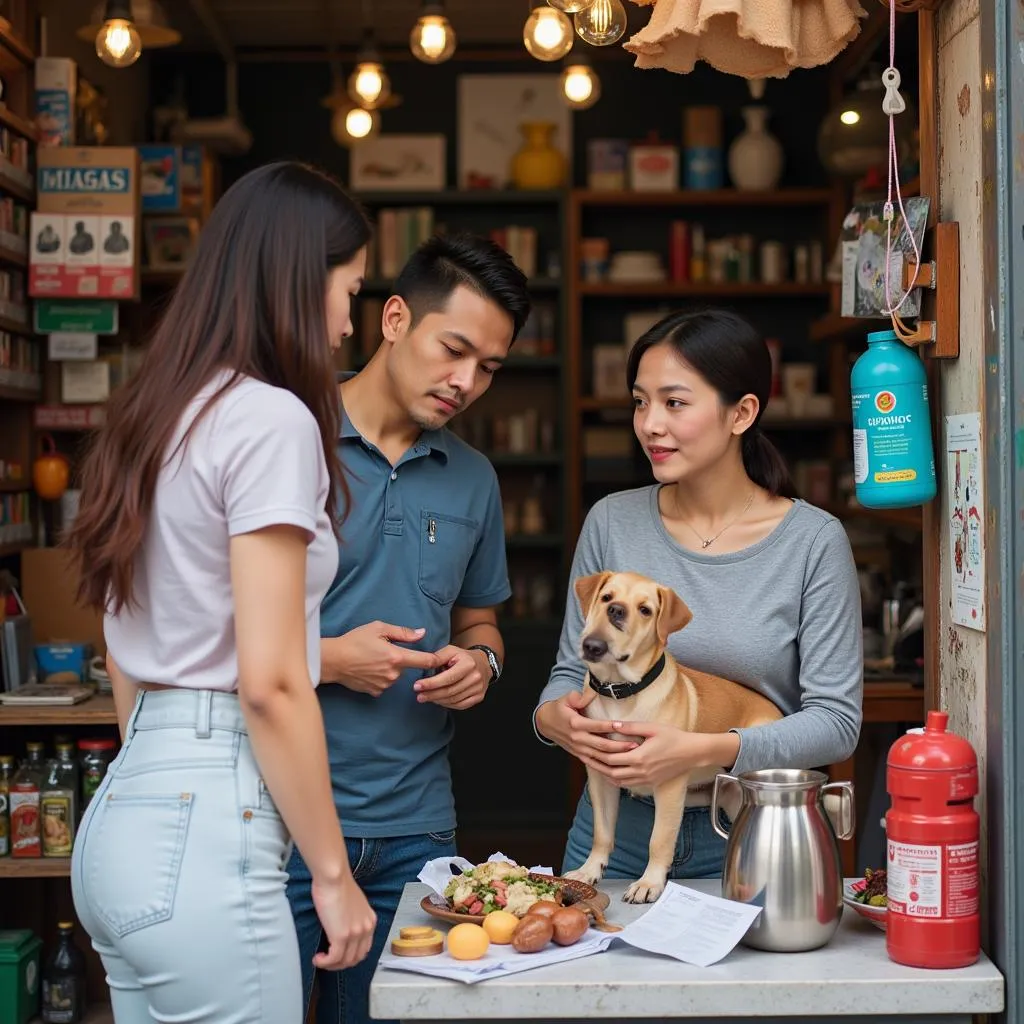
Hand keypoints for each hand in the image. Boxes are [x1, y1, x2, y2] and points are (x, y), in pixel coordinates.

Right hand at [311, 874, 376, 970]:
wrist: (334, 876)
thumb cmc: (338, 883)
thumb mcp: (353, 903)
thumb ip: (352, 917)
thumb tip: (342, 926)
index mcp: (370, 920)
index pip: (364, 948)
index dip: (351, 955)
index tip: (339, 955)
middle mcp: (366, 928)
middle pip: (356, 958)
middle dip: (341, 963)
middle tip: (328, 961)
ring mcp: (355, 934)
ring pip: (345, 961)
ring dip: (332, 965)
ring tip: (321, 960)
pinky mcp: (341, 936)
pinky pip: (333, 959)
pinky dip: (324, 963)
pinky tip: (318, 958)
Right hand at [323, 622, 439, 696]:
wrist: (332, 660)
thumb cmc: (354, 641)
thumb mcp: (379, 628)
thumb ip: (403, 633)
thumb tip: (422, 633)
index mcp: (397, 657)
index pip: (424, 660)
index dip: (435, 659)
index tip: (442, 659)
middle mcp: (393, 674)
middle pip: (406, 667)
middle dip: (399, 659)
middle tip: (382, 650)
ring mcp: (384, 685)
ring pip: (395, 676)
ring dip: (389, 669)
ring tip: (371, 660)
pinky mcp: (375, 692)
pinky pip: (384, 684)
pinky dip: (379, 677)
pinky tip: (367, 670)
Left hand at [414, 646, 489, 709]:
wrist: (483, 663)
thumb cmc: (463, 657)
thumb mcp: (450, 651)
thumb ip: (437, 657)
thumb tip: (422, 664)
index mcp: (468, 664)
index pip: (447, 678)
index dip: (431, 683)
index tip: (417, 686)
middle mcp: (475, 677)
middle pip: (449, 691)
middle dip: (431, 694)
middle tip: (419, 696)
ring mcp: (478, 689)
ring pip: (453, 700)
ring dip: (437, 700)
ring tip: (426, 697)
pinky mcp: (479, 697)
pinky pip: (460, 705)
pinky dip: (447, 704)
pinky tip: (438, 700)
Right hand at [535, 691, 638, 761]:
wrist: (546, 723)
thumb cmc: (559, 708)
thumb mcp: (565, 699)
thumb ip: (578, 697)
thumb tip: (588, 694)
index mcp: (575, 723)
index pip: (595, 726)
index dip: (609, 726)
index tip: (624, 726)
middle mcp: (577, 738)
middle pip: (601, 744)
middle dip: (619, 746)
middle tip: (635, 745)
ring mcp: (578, 749)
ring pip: (600, 756)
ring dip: (616, 757)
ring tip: (632, 755)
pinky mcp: (579, 755)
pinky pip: (594, 763)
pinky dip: (606, 766)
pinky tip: (619, 767)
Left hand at [579, 721, 721, 788]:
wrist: (692, 753)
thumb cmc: (674, 737)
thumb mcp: (653, 728)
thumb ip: (632, 727)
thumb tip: (613, 725)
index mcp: (640, 757)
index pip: (611, 759)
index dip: (597, 755)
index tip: (586, 748)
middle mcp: (641, 771)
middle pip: (611, 772)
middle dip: (596, 765)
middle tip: (584, 758)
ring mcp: (646, 779)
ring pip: (619, 781)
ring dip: (605, 774)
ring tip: (593, 765)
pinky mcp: (650, 782)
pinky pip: (628, 784)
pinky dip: (616, 780)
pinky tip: (610, 772)